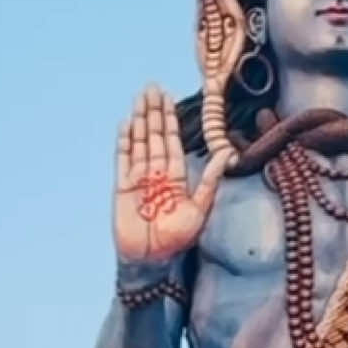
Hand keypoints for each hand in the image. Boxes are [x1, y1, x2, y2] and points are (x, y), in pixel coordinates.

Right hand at [114, 85, 233, 263]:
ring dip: (139, 121)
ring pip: (139, 143)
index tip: (169, 97)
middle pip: (155, 137)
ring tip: (140, 98)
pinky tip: (125, 124)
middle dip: (154, 112)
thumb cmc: (177, 240)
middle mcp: (157, 173)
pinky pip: (122, 160)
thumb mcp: (200, 210)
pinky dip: (123, 143)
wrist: (151, 260)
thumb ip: (210, 181)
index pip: (173, 142)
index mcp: (177, 177)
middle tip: (153, 87)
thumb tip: (226, 154)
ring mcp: (138, 178)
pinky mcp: (122, 186)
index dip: (170, 119)